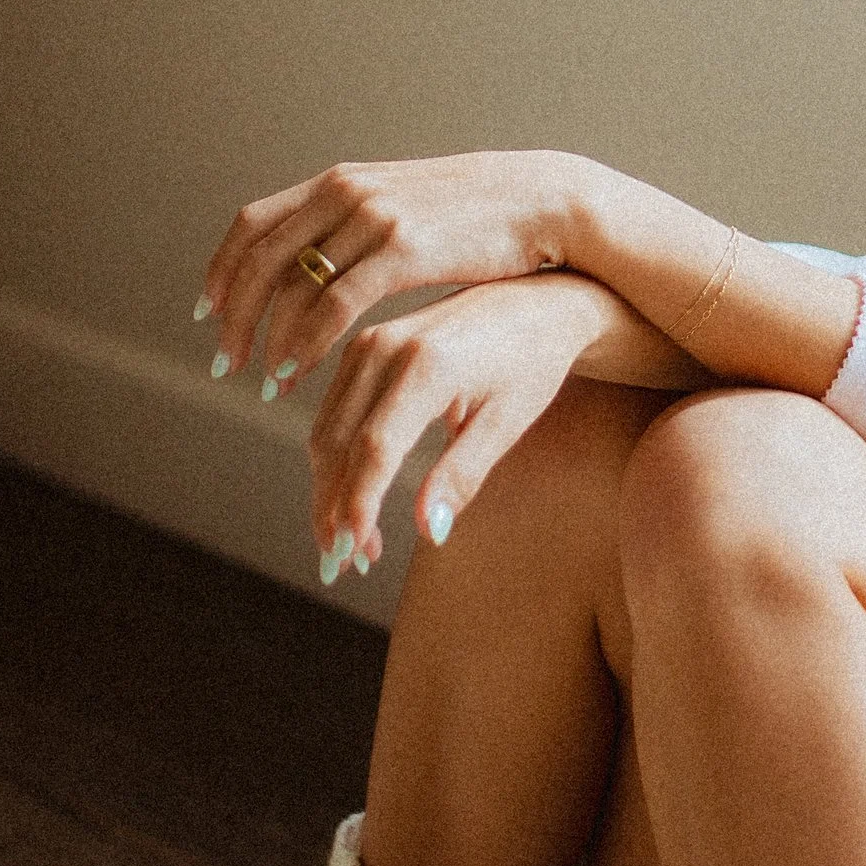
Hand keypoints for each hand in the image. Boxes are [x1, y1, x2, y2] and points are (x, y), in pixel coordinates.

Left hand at [199, 152, 588, 395]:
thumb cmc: (479, 213)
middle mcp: (347, 193)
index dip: (222, 270)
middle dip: (233, 315)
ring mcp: (375, 219)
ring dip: (269, 339)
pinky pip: (335, 305)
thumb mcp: (405, 203)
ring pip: (293, 287)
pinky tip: (299, 372)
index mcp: (341, 181)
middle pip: (260, 258)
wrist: (544, 199)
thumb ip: (359, 222)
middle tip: (224, 360)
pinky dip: (306, 343)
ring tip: (264, 380)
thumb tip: (323, 252)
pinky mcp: (405, 249)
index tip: (207, 312)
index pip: (253, 224)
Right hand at [306, 274, 606, 578]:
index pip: (374, 449)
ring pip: (326, 431)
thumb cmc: (533, 362)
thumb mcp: (509, 421)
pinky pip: (333, 411)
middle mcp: (386, 348)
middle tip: (343, 565)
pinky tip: (353, 499)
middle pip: (337, 443)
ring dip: (329, 490)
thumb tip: (428, 531)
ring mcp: (369, 342)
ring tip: (353, 544)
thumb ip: (464, 473)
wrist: (539, 300)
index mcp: (427, 367)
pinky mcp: (364, 345)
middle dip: (333, 509)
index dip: (358, 506)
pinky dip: (335, 460)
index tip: (352, 554)